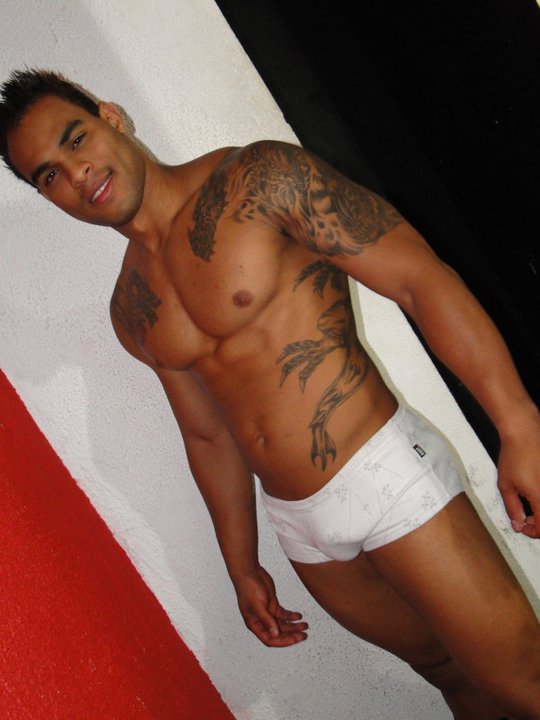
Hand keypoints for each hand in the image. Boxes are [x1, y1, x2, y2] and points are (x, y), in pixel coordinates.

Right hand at [233, 566, 307, 646]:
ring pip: (283, 624)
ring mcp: (268, 612)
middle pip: (279, 633)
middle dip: (291, 635)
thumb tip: (275, 634)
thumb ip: (267, 620)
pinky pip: (283, 614)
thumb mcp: (258, 606)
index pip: (270, 639)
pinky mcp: (272, 604)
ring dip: (294, 626)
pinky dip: (292, 615)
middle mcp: (262, 620)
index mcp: (255, 624)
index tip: (295, 639)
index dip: (283, 641)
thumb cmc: (248, 588)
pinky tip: (299, 616)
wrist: (249, 571)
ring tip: (305, 625)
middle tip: (303, 635)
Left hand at [497, 414, 539, 538]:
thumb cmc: (514, 456)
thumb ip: (513, 508)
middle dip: (539, 523)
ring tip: (530, 503)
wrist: (524, 434)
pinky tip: (534, 491)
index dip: (532, 532)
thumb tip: (518, 525)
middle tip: (525, 518)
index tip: (523, 527)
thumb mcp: (505, 485)